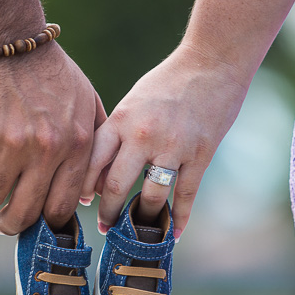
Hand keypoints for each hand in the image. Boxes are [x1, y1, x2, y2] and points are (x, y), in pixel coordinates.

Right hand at [0, 43, 105, 234]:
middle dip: (10, 226)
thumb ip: (94, 149)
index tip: (36, 223)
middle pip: (24, 212)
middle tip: (2, 224)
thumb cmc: (52, 75)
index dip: (46, 225)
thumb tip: (87, 197)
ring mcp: (11, 141)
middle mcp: (46, 148)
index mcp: (76, 145)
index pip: (61, 207)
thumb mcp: (87, 105)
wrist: (11, 40)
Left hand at [80, 44, 248, 238]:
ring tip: (138, 231)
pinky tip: (174, 234)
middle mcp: (142, 135)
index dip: (84, 189)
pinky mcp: (200, 154)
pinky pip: (186, 195)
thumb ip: (116, 135)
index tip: (83, 204)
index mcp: (120, 120)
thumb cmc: (167, 83)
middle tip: (105, 227)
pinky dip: (180, 218)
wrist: (212, 61)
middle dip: (109, 213)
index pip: (92, 163)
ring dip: (143, 219)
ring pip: (152, 197)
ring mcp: (173, 146)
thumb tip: (101, 177)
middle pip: (116, 186)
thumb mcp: (132, 102)